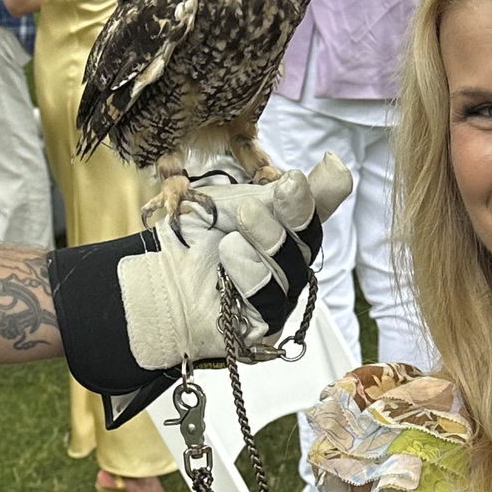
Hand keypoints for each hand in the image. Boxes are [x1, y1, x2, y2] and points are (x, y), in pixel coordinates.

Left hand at [118, 157, 352, 370]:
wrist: (155, 278)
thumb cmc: (196, 241)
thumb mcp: (236, 201)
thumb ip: (282, 191)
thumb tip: (335, 163)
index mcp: (287, 233)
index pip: (316, 213)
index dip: (324, 194)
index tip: (325, 166)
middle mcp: (288, 268)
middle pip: (308, 243)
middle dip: (297, 213)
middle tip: (285, 188)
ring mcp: (278, 299)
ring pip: (292, 272)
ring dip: (270, 240)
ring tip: (244, 217)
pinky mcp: (262, 327)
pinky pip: (271, 304)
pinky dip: (253, 273)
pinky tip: (231, 253)